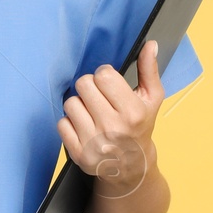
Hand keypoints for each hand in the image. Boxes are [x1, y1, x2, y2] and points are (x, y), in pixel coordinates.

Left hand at [58, 39, 162, 199]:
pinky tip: (84, 127)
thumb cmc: (141, 127)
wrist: (133, 167)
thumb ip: (149, 70)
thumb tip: (150, 44)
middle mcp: (112, 128)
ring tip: (92, 113)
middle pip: (84, 85)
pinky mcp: (78, 154)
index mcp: (132, 113)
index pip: (103, 75)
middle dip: (90, 87)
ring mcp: (94, 143)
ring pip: (70, 103)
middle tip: (99, 97)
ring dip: (79, 104)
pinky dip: (70, 123)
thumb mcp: (152, 99)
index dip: (105, 75)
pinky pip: (61, 123)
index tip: (109, 84)